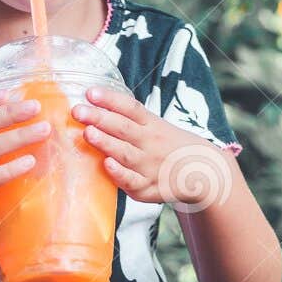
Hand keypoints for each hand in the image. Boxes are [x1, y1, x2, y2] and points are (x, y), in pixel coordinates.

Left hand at [73, 87, 237, 211]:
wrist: (203, 172)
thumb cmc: (170, 146)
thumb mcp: (157, 126)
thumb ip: (129, 118)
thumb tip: (94, 104)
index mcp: (152, 125)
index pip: (131, 108)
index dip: (111, 99)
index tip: (90, 92)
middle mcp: (151, 143)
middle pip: (124, 128)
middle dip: (100, 118)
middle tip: (78, 111)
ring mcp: (150, 166)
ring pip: (125, 153)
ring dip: (106, 142)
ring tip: (88, 132)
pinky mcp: (148, 188)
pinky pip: (132, 182)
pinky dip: (120, 174)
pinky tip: (107, 165)